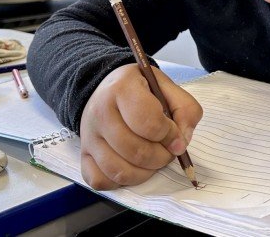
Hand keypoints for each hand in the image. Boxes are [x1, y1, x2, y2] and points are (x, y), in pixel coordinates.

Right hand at [79, 64, 202, 189]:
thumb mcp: (168, 87)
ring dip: (145, 173)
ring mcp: (89, 136)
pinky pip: (100, 181)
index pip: (149, 122)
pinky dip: (121, 182)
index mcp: (123, 88)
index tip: (177, 137)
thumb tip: (182, 142)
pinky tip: (132, 167)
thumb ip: (185, 110)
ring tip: (153, 160)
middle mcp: (100, 112)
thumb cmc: (141, 90)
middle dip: (161, 157)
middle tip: (167, 151)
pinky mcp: (83, 155)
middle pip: (136, 151)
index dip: (170, 135)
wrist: (107, 88)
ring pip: (119, 171)